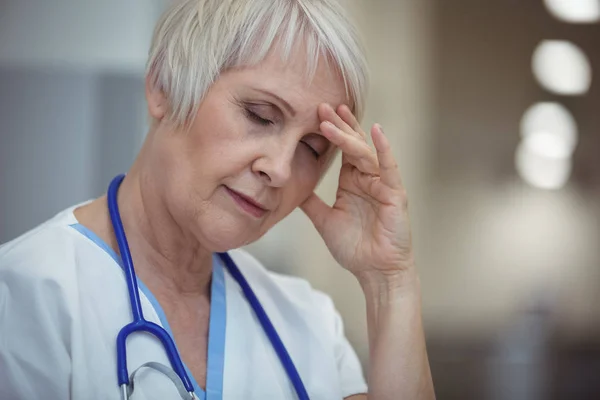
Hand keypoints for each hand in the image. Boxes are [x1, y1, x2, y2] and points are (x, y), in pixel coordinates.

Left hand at [301, 104, 413, 280]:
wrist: (374, 271)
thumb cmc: (354, 248)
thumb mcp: (324, 221)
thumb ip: (311, 202)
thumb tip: (291, 188)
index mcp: (352, 182)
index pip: (342, 151)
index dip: (330, 133)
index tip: (314, 114)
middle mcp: (367, 179)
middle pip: (353, 145)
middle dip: (338, 125)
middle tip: (321, 106)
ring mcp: (382, 184)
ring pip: (365, 153)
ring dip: (349, 135)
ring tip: (333, 119)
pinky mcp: (395, 193)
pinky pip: (389, 168)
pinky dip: (384, 149)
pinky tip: (377, 131)